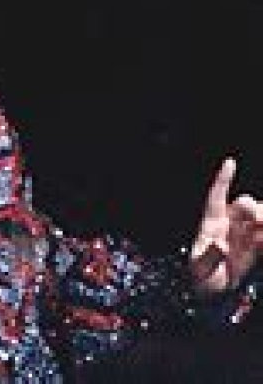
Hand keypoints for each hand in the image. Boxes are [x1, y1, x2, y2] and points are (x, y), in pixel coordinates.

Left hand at [191, 157, 262, 292]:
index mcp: (210, 223)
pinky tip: (262, 242)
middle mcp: (228, 224)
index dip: (223, 179)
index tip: (230, 162)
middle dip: (253, 208)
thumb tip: (221, 245)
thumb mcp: (200, 270)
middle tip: (259, 221)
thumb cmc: (201, 279)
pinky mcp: (254, 247)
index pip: (216, 196)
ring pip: (259, 215)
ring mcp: (243, 234)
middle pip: (244, 204)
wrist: (212, 294)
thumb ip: (210, 257)